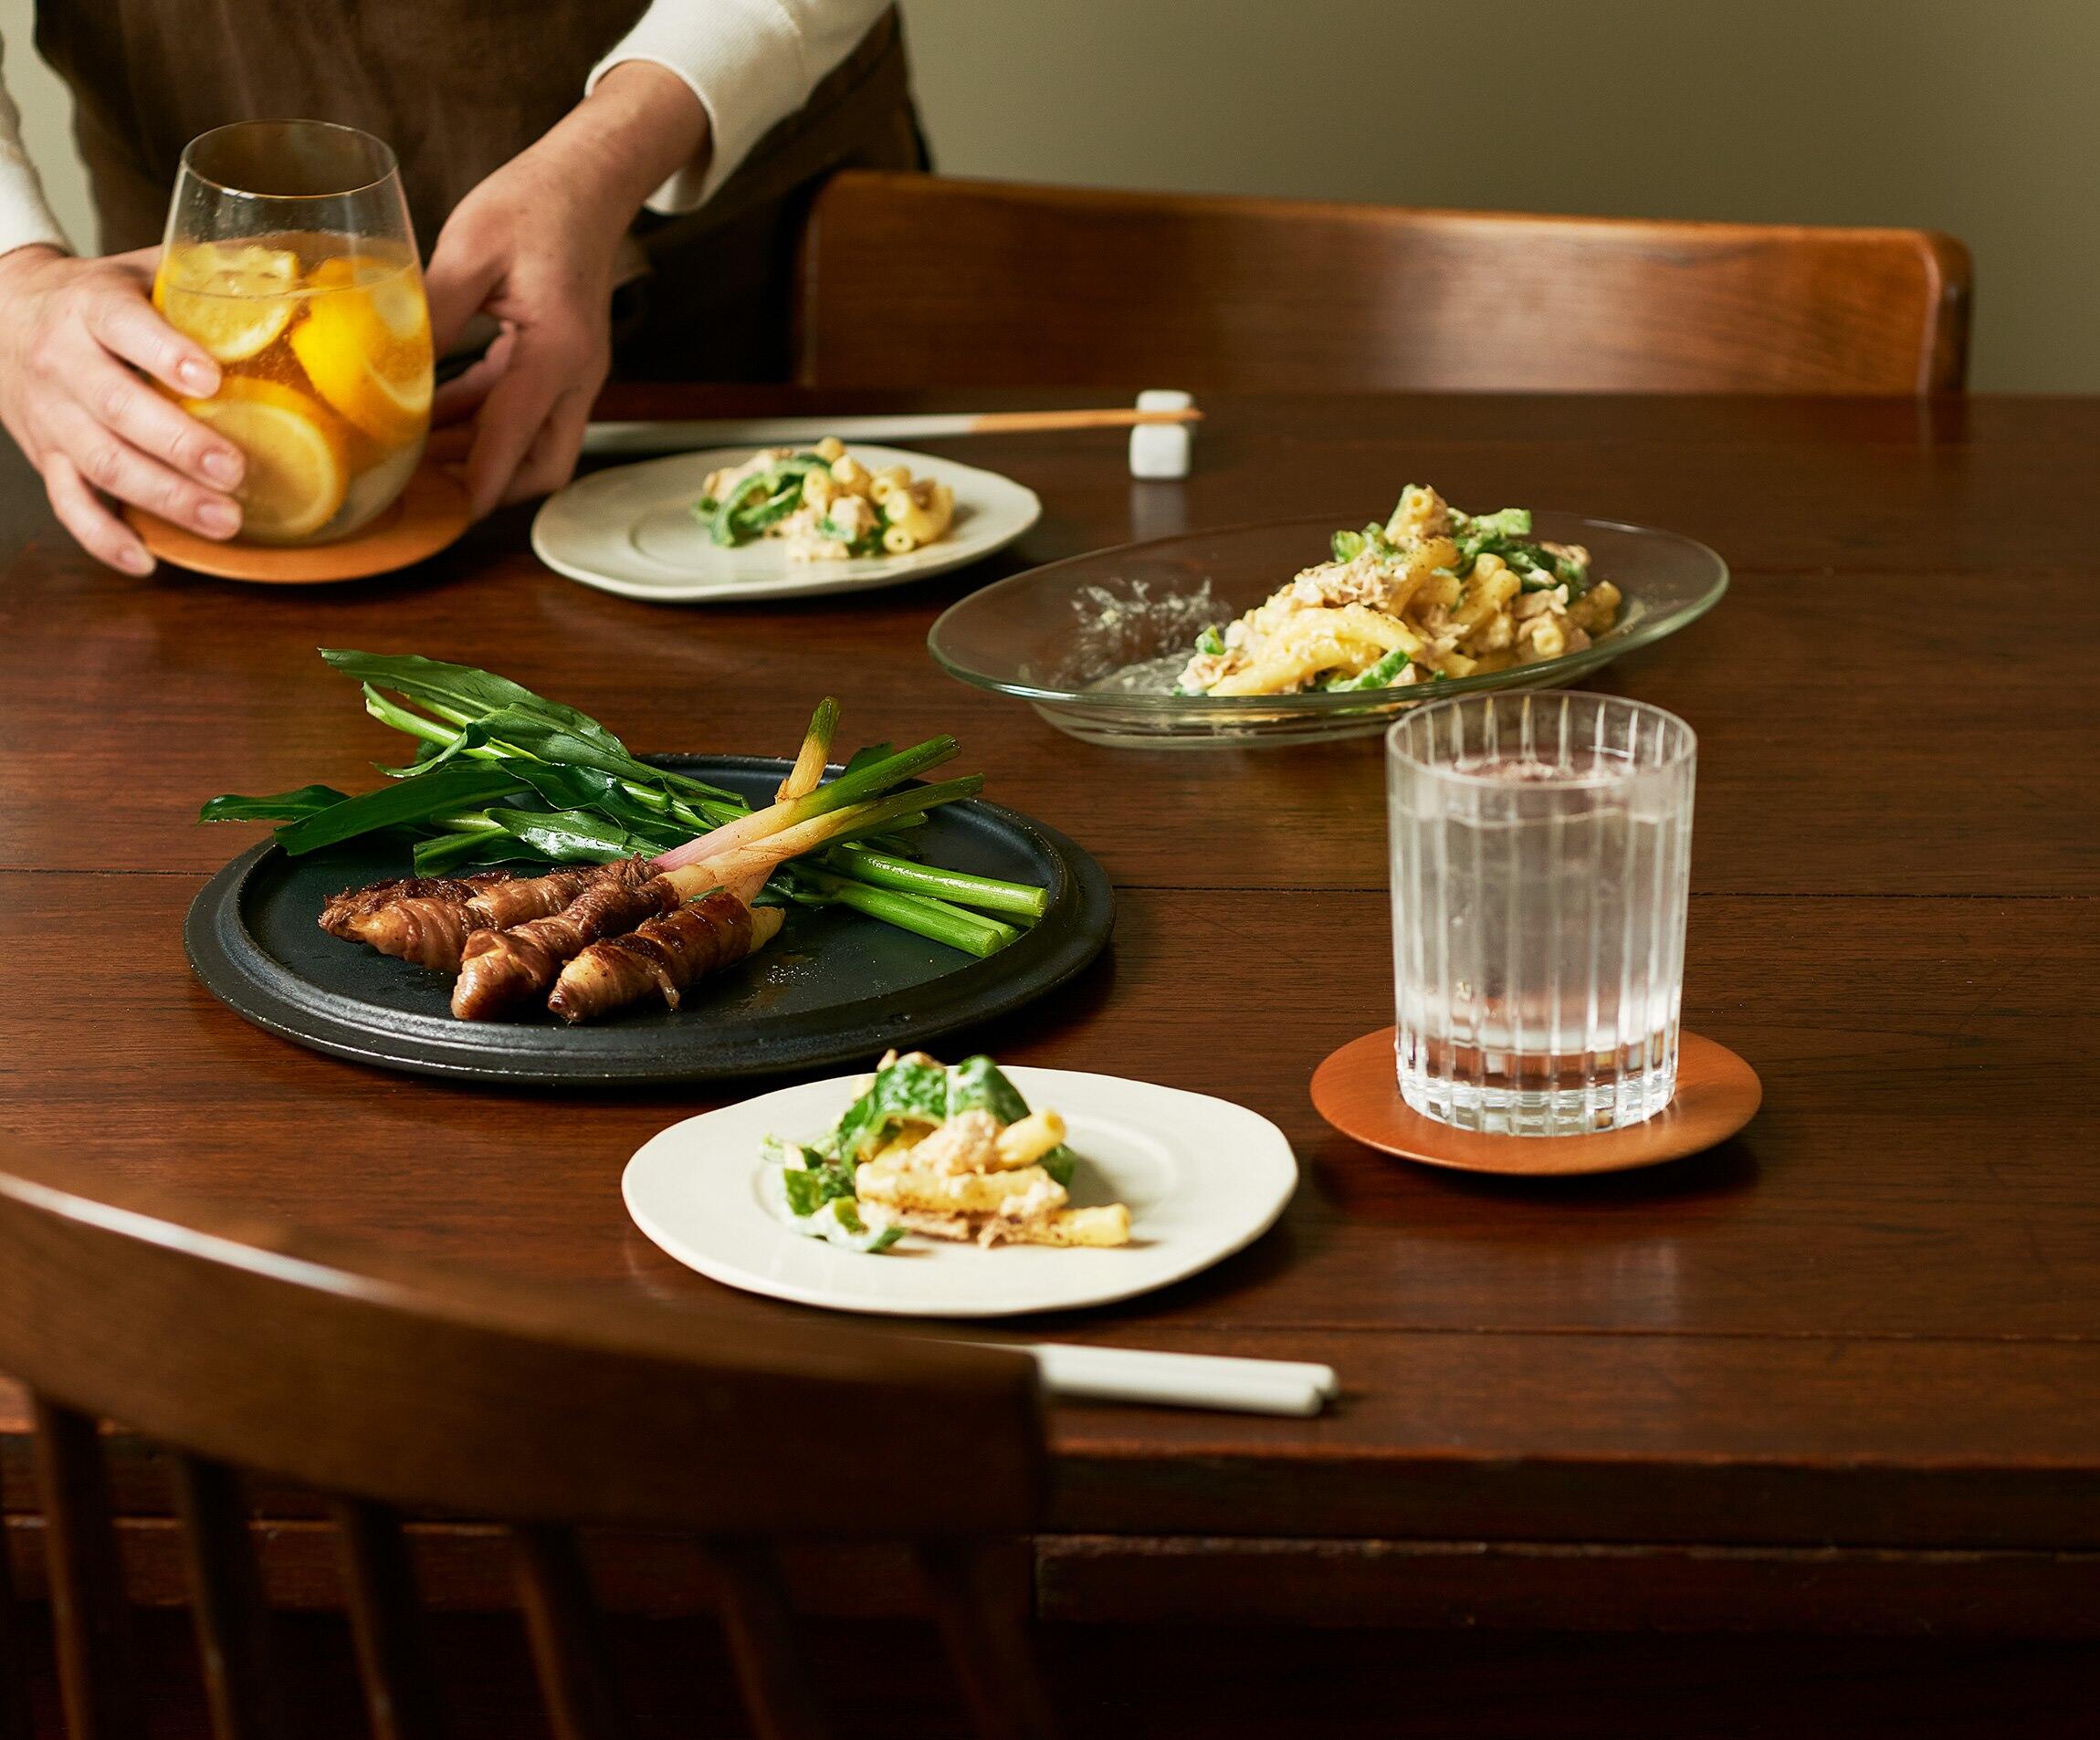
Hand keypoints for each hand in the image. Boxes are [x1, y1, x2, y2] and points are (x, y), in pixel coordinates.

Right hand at [0, 244, 246, 571]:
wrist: (8, 311)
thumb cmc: (100, 298)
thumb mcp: (142, 271)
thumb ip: (206, 276)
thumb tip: (298, 277)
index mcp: (90, 306)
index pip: (122, 326)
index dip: (164, 354)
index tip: (211, 379)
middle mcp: (62, 361)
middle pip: (115, 408)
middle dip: (177, 444)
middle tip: (235, 469)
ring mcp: (51, 415)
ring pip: (100, 463)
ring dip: (163, 497)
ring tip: (224, 520)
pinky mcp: (45, 456)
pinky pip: (69, 504)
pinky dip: (104, 538)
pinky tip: (148, 560)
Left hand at [424, 62, 707, 516]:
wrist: (587, 181)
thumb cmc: (536, 203)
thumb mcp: (471, 249)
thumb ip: (432, 311)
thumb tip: (384, 361)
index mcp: (557, 351)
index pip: (515, 435)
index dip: (478, 480)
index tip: (443, 513)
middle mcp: (576, 374)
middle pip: (544, 465)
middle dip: (492, 490)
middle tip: (428, 496)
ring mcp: (573, 372)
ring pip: (534, 443)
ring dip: (481, 457)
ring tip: (415, 463)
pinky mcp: (559, 361)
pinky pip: (523, 410)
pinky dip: (482, 424)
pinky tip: (431, 418)